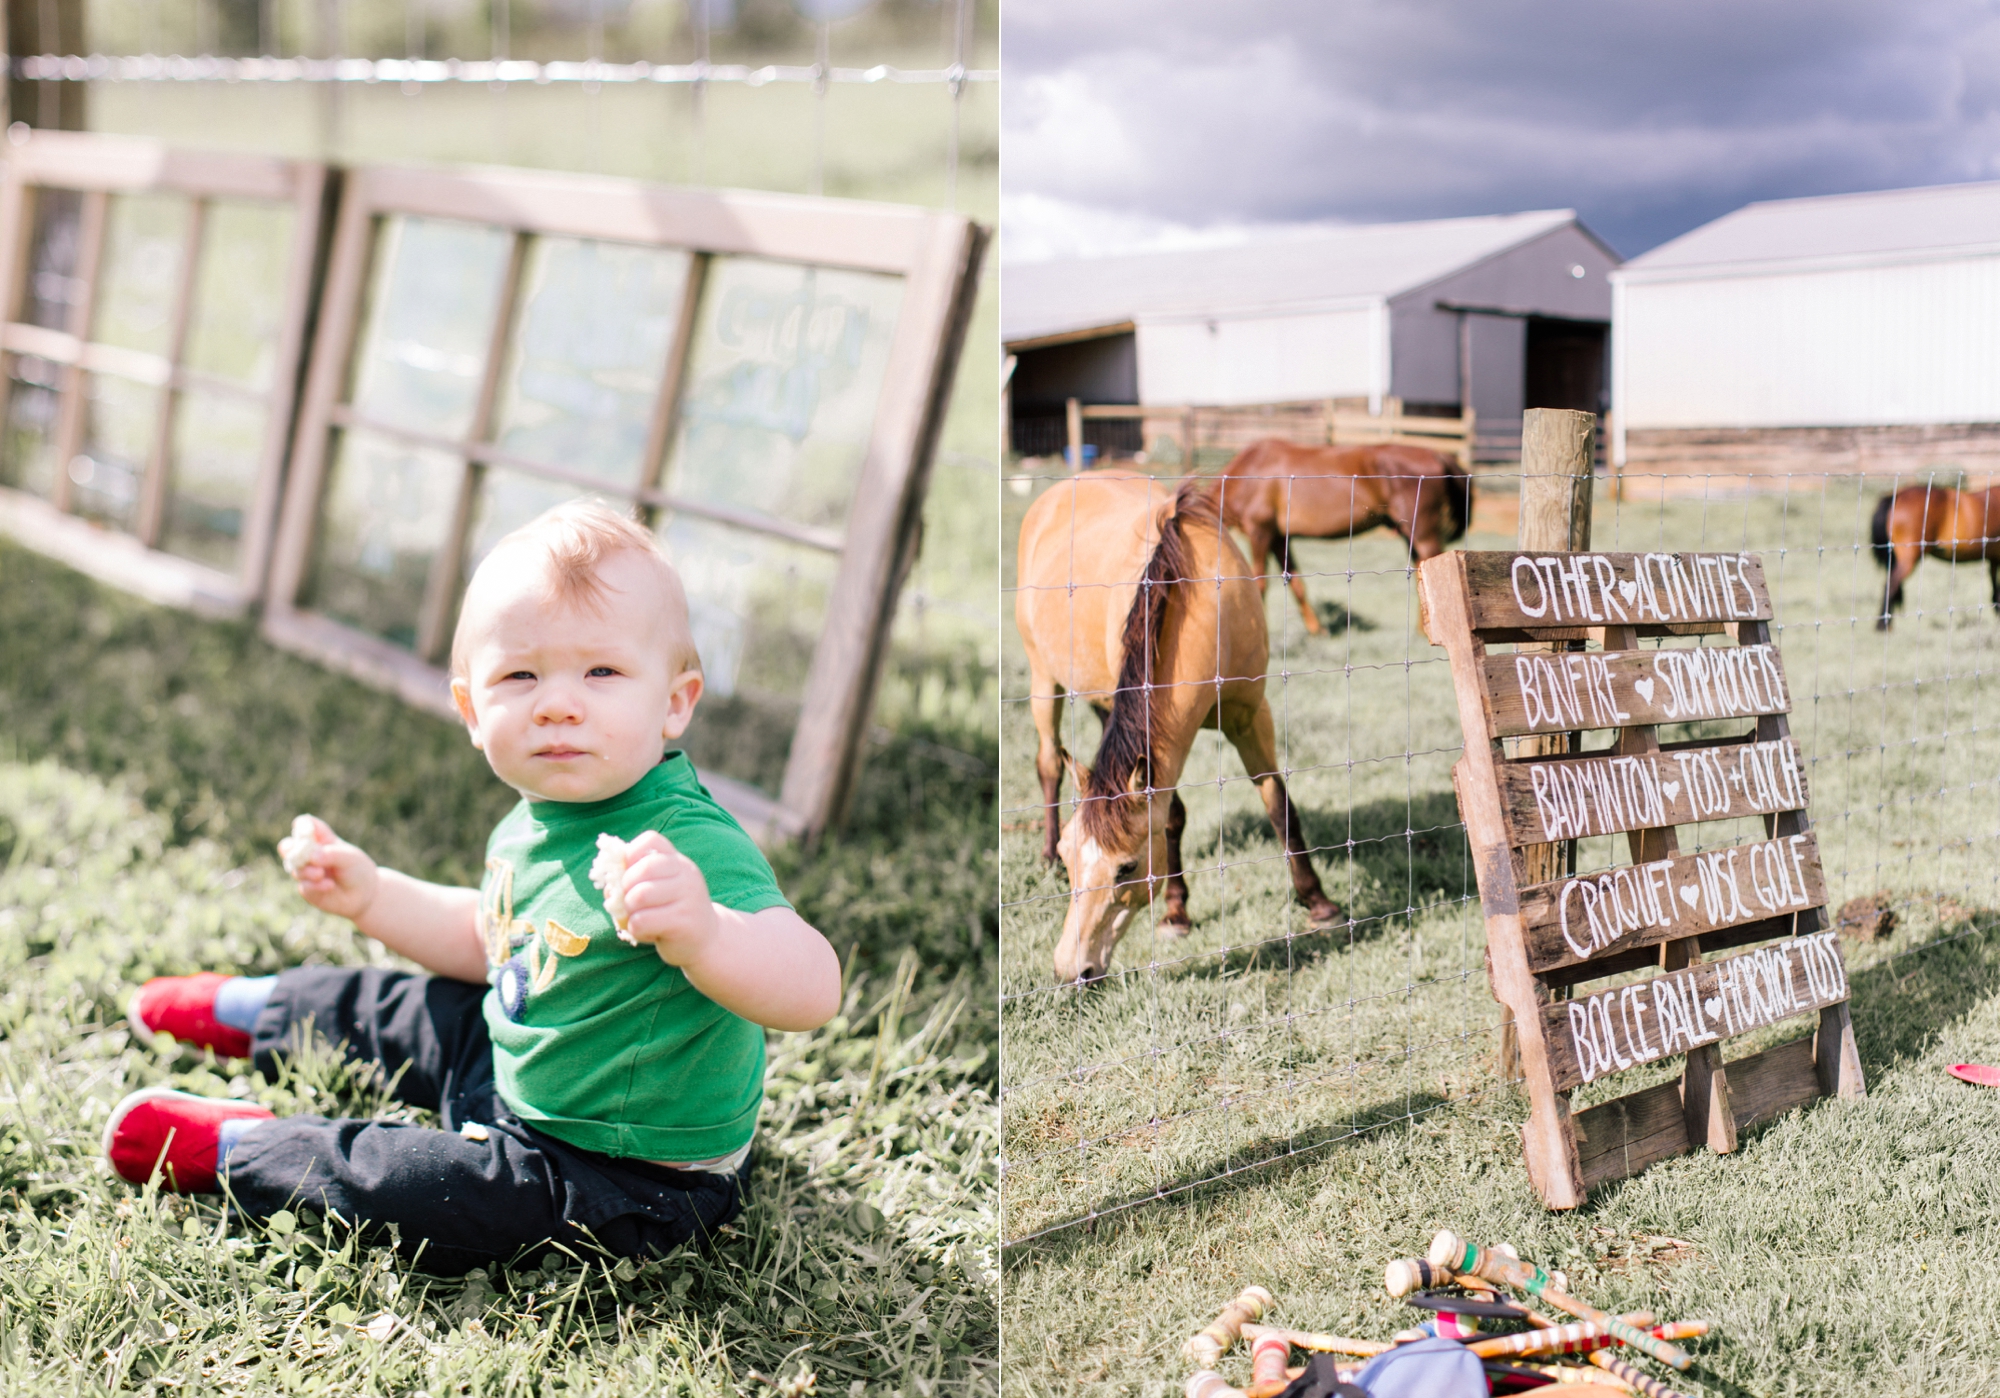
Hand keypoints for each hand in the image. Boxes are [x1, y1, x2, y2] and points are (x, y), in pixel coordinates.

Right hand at [279, 815, 379, 923]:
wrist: (364, 895)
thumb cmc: (358, 869)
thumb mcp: (350, 858)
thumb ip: (331, 854)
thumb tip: (311, 856)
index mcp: (321, 839)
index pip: (304, 825)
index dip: (302, 826)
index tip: (307, 832)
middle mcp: (309, 854)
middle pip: (287, 846)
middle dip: (290, 849)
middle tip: (301, 855)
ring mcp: (306, 871)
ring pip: (294, 867)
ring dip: (306, 870)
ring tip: (320, 874)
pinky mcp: (307, 888)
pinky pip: (303, 885)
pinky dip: (315, 885)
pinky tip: (329, 886)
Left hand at [620, 830, 719, 967]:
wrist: (707, 940)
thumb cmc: (672, 912)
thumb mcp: (659, 888)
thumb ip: (634, 881)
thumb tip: (609, 887)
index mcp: (677, 861)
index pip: (650, 840)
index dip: (630, 855)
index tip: (630, 874)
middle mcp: (686, 874)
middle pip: (643, 869)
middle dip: (626, 888)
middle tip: (631, 903)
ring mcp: (688, 897)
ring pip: (639, 896)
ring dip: (629, 911)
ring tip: (639, 919)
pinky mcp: (683, 923)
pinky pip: (641, 921)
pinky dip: (636, 930)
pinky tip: (649, 932)